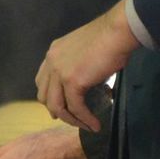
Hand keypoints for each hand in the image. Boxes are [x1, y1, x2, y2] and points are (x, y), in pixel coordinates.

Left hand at [36, 3, 139, 131]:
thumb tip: (89, 83)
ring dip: (71, 119)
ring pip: (56, 106)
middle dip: (57, 110)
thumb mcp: (85, 51)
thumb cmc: (109, 38)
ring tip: (86, 126)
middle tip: (72, 119)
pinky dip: (85, 119)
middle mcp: (51, 61)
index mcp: (53, 52)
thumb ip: (79, 65)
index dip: (50, 96)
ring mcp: (59, 71)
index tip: (63, 107)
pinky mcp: (72, 81)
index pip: (42, 80)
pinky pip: (76, 107)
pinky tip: (95, 125)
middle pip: (44, 95)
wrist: (117, 32)